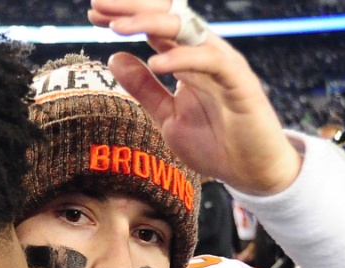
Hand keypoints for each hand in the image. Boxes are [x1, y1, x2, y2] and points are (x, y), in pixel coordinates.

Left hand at [88, 0, 302, 195]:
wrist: (251, 173)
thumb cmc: (216, 144)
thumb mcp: (167, 115)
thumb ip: (144, 88)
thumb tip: (114, 57)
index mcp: (188, 58)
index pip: (155, 26)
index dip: (125, 15)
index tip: (93, 14)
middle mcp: (205, 53)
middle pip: (168, 16)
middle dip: (132, 7)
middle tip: (98, 5)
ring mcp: (223, 64)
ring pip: (186, 29)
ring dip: (149, 24)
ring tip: (116, 27)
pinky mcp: (240, 81)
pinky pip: (210, 60)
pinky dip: (182, 58)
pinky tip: (155, 62)